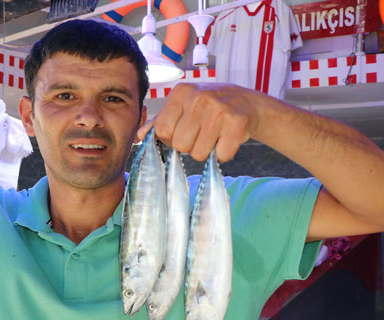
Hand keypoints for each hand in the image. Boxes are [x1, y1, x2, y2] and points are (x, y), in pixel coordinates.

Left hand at [136, 83, 264, 161]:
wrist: (250, 104)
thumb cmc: (211, 108)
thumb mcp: (184, 107)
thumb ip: (161, 121)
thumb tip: (139, 136)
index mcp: (181, 92)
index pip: (162, 131)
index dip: (171, 138)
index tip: (184, 131)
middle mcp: (198, 98)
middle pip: (179, 145)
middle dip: (189, 146)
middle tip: (202, 133)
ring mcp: (219, 109)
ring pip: (198, 154)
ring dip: (207, 151)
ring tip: (215, 135)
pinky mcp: (237, 123)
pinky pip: (220, 155)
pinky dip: (224, 153)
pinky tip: (228, 138)